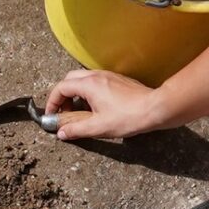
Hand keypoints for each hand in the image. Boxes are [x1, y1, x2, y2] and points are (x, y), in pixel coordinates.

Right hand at [44, 68, 170, 139]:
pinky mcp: (117, 80)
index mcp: (88, 85)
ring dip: (76, 93)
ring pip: (83, 79)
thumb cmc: (128, 117)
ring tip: (80, 111)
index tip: (53, 115)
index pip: (61, 88)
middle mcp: (96, 76)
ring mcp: (108, 76)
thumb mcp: (98, 128)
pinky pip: (96, 81)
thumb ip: (76, 130)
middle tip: (65, 112)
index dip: (53, 102)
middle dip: (63, 95)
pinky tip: (96, 107)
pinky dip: (88, 91)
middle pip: (70, 79)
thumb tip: (61, 133)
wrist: (155, 108)